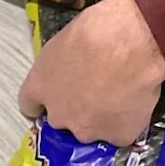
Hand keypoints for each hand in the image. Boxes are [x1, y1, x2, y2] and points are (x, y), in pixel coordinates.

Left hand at [19, 0, 164, 147]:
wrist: (133, 42)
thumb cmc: (99, 28)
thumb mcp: (64, 40)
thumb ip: (60, 65)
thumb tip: (70, 68)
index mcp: (39, 85)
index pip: (29, 105)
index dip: (46, 99)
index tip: (57, 94)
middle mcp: (59, 114)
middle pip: (62, 120)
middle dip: (75, 109)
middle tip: (96, 88)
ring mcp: (87, 129)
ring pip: (91, 129)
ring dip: (100, 118)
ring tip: (119, 95)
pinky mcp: (116, 137)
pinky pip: (119, 133)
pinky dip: (126, 122)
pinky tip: (135, 102)